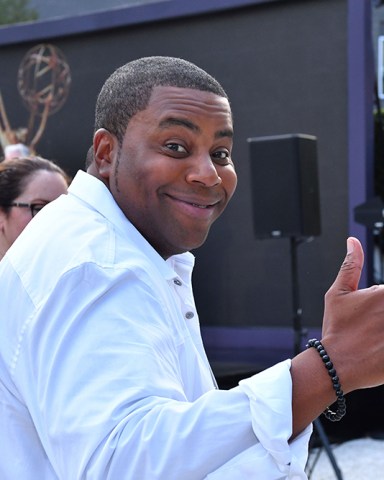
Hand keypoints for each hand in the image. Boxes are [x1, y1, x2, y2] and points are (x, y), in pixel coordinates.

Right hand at [322, 237, 383, 392]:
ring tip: (376, 335)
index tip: (373, 313)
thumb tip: (353, 242)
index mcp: (383, 293)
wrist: (336, 364)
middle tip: (373, 325)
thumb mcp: (338, 293)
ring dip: (383, 326)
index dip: (378, 303)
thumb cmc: (337, 329)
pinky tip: (379, 345)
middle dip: (381, 316)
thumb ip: (350, 265)